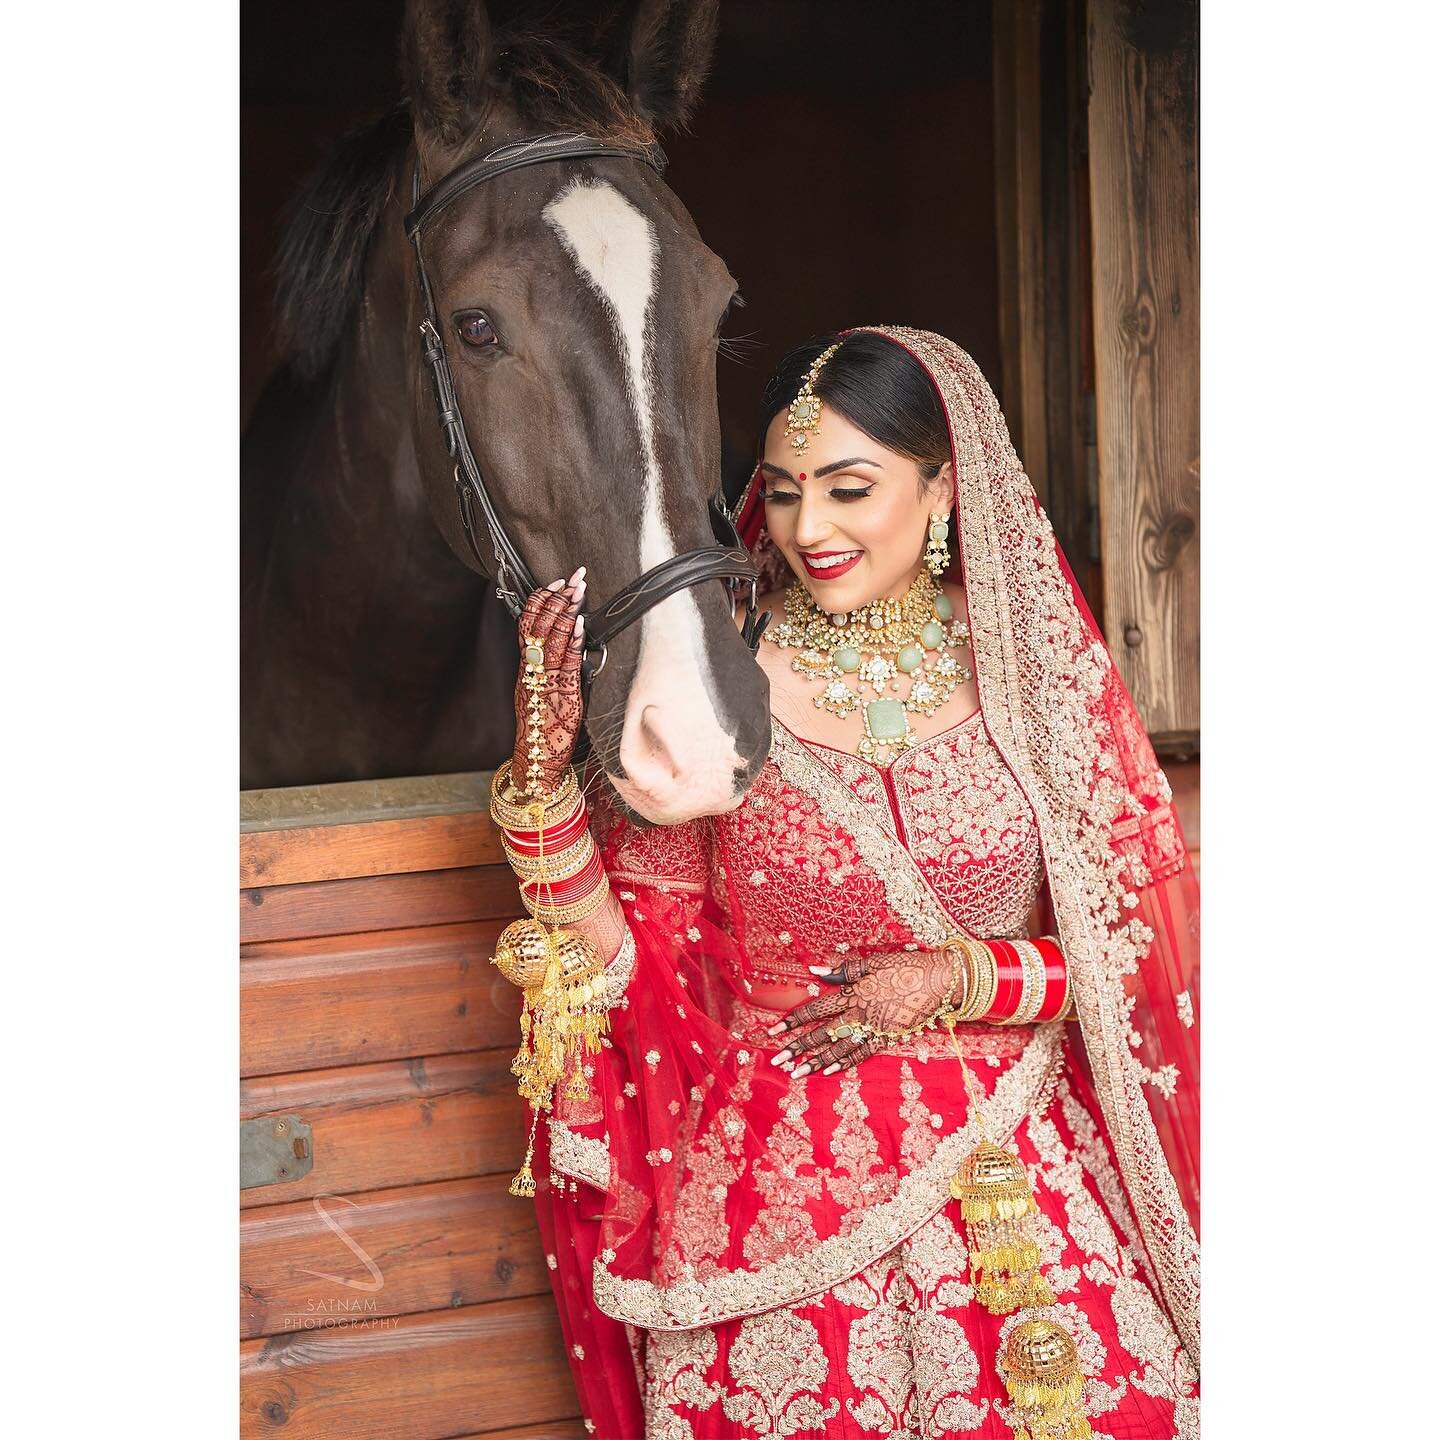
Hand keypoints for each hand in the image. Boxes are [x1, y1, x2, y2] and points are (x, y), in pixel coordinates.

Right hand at [512, 569, 585, 795]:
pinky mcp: (563, 696)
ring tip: (579, 591)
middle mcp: (532, 673)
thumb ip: (553, 669)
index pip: (527, 625)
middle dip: (557, 599)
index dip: (540, 601)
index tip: (554, 581)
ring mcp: (546, 682)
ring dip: (567, 613)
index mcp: (526, 669)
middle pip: (539, 626)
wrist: (537, 762)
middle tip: (573, 578)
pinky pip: (567, 664)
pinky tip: (581, 626)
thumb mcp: (544, 694)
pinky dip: (574, 643)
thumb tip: (572, 643)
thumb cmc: (544, 730)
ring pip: (552, 641)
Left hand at [764, 950, 957, 1076]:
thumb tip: (815, 971)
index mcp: (852, 994)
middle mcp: (859, 1015)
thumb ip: (843, 970)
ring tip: (796, 1073)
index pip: (815, 1010)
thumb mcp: (873, 963)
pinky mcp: (887, 1040)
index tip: (773, 1030)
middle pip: (821, 1034)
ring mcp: (873, 1030)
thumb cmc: (905, 967)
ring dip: (815, 1062)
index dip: (793, 1020)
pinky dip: (845, 1064)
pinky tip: (829, 1072)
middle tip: (776, 1060)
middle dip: (797, 1048)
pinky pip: (862, 1055)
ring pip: (838, 1049)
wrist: (939, 982)